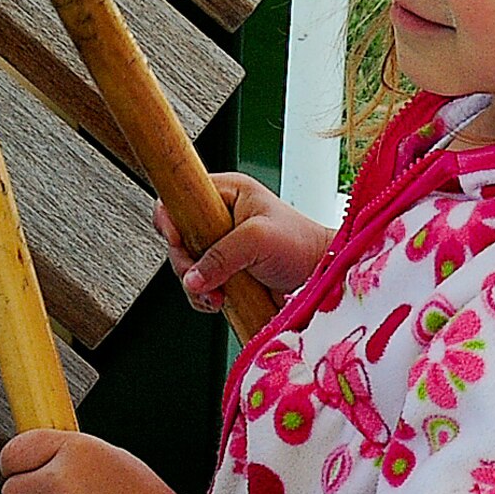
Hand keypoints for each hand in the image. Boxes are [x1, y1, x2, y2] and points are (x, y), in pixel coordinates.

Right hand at [154, 173, 333, 313]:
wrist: (323, 276)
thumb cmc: (302, 244)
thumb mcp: (259, 240)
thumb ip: (221, 255)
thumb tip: (192, 277)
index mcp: (226, 193)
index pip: (180, 196)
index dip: (171, 220)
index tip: (179, 242)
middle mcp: (219, 217)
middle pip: (178, 237)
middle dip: (187, 264)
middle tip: (203, 278)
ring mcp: (221, 246)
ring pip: (186, 265)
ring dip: (196, 286)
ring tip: (218, 295)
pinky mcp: (224, 270)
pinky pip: (199, 283)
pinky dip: (204, 296)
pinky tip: (221, 300)